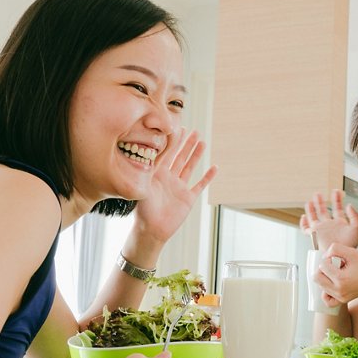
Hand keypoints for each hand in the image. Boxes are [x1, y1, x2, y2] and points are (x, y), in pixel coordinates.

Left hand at [132, 128, 217, 244]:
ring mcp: (179, 188)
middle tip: (194, 131)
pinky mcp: (188, 198)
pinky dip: (207, 177)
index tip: (178, 127)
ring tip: (202, 142)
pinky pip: (199, 185)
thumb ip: (148, 170)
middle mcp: (168, 178)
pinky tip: (214, 168)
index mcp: (156, 174)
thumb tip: (148, 151)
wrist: (152, 230)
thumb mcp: (144, 186)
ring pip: (189, 167)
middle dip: (186, 144)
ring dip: (196, 155)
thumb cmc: (143, 210)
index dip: (173, 141)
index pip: (166, 153)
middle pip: (179, 157)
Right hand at [300, 189, 357, 250]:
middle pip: (323, 210)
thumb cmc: (350, 245)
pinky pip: (306, 229)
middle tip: (318, 193)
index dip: (337, 199)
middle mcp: (329, 225)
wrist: (341, 255)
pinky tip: (304, 216)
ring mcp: (321, 230)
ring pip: (313, 217)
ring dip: (311, 209)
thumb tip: (349, 205)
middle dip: (320, 202)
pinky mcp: (314, 236)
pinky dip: (303, 223)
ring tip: (310, 201)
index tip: (336, 191)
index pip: (337, 208)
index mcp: (340, 222)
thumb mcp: (356, 228)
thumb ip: (354, 216)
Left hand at [314, 243, 357, 306]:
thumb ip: (335, 249)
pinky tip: (333, 283)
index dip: (328, 258)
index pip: (322, 265)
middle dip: (323, 268)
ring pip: (320, 286)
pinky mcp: (342, 301)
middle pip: (316, 277)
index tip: (338, 258)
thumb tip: (324, 256)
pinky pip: (326, 300)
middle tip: (335, 265)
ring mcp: (340, 297)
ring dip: (325, 277)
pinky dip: (326, 291)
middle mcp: (339, 291)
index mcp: (341, 279)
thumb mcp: (352, 252)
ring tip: (337, 273)